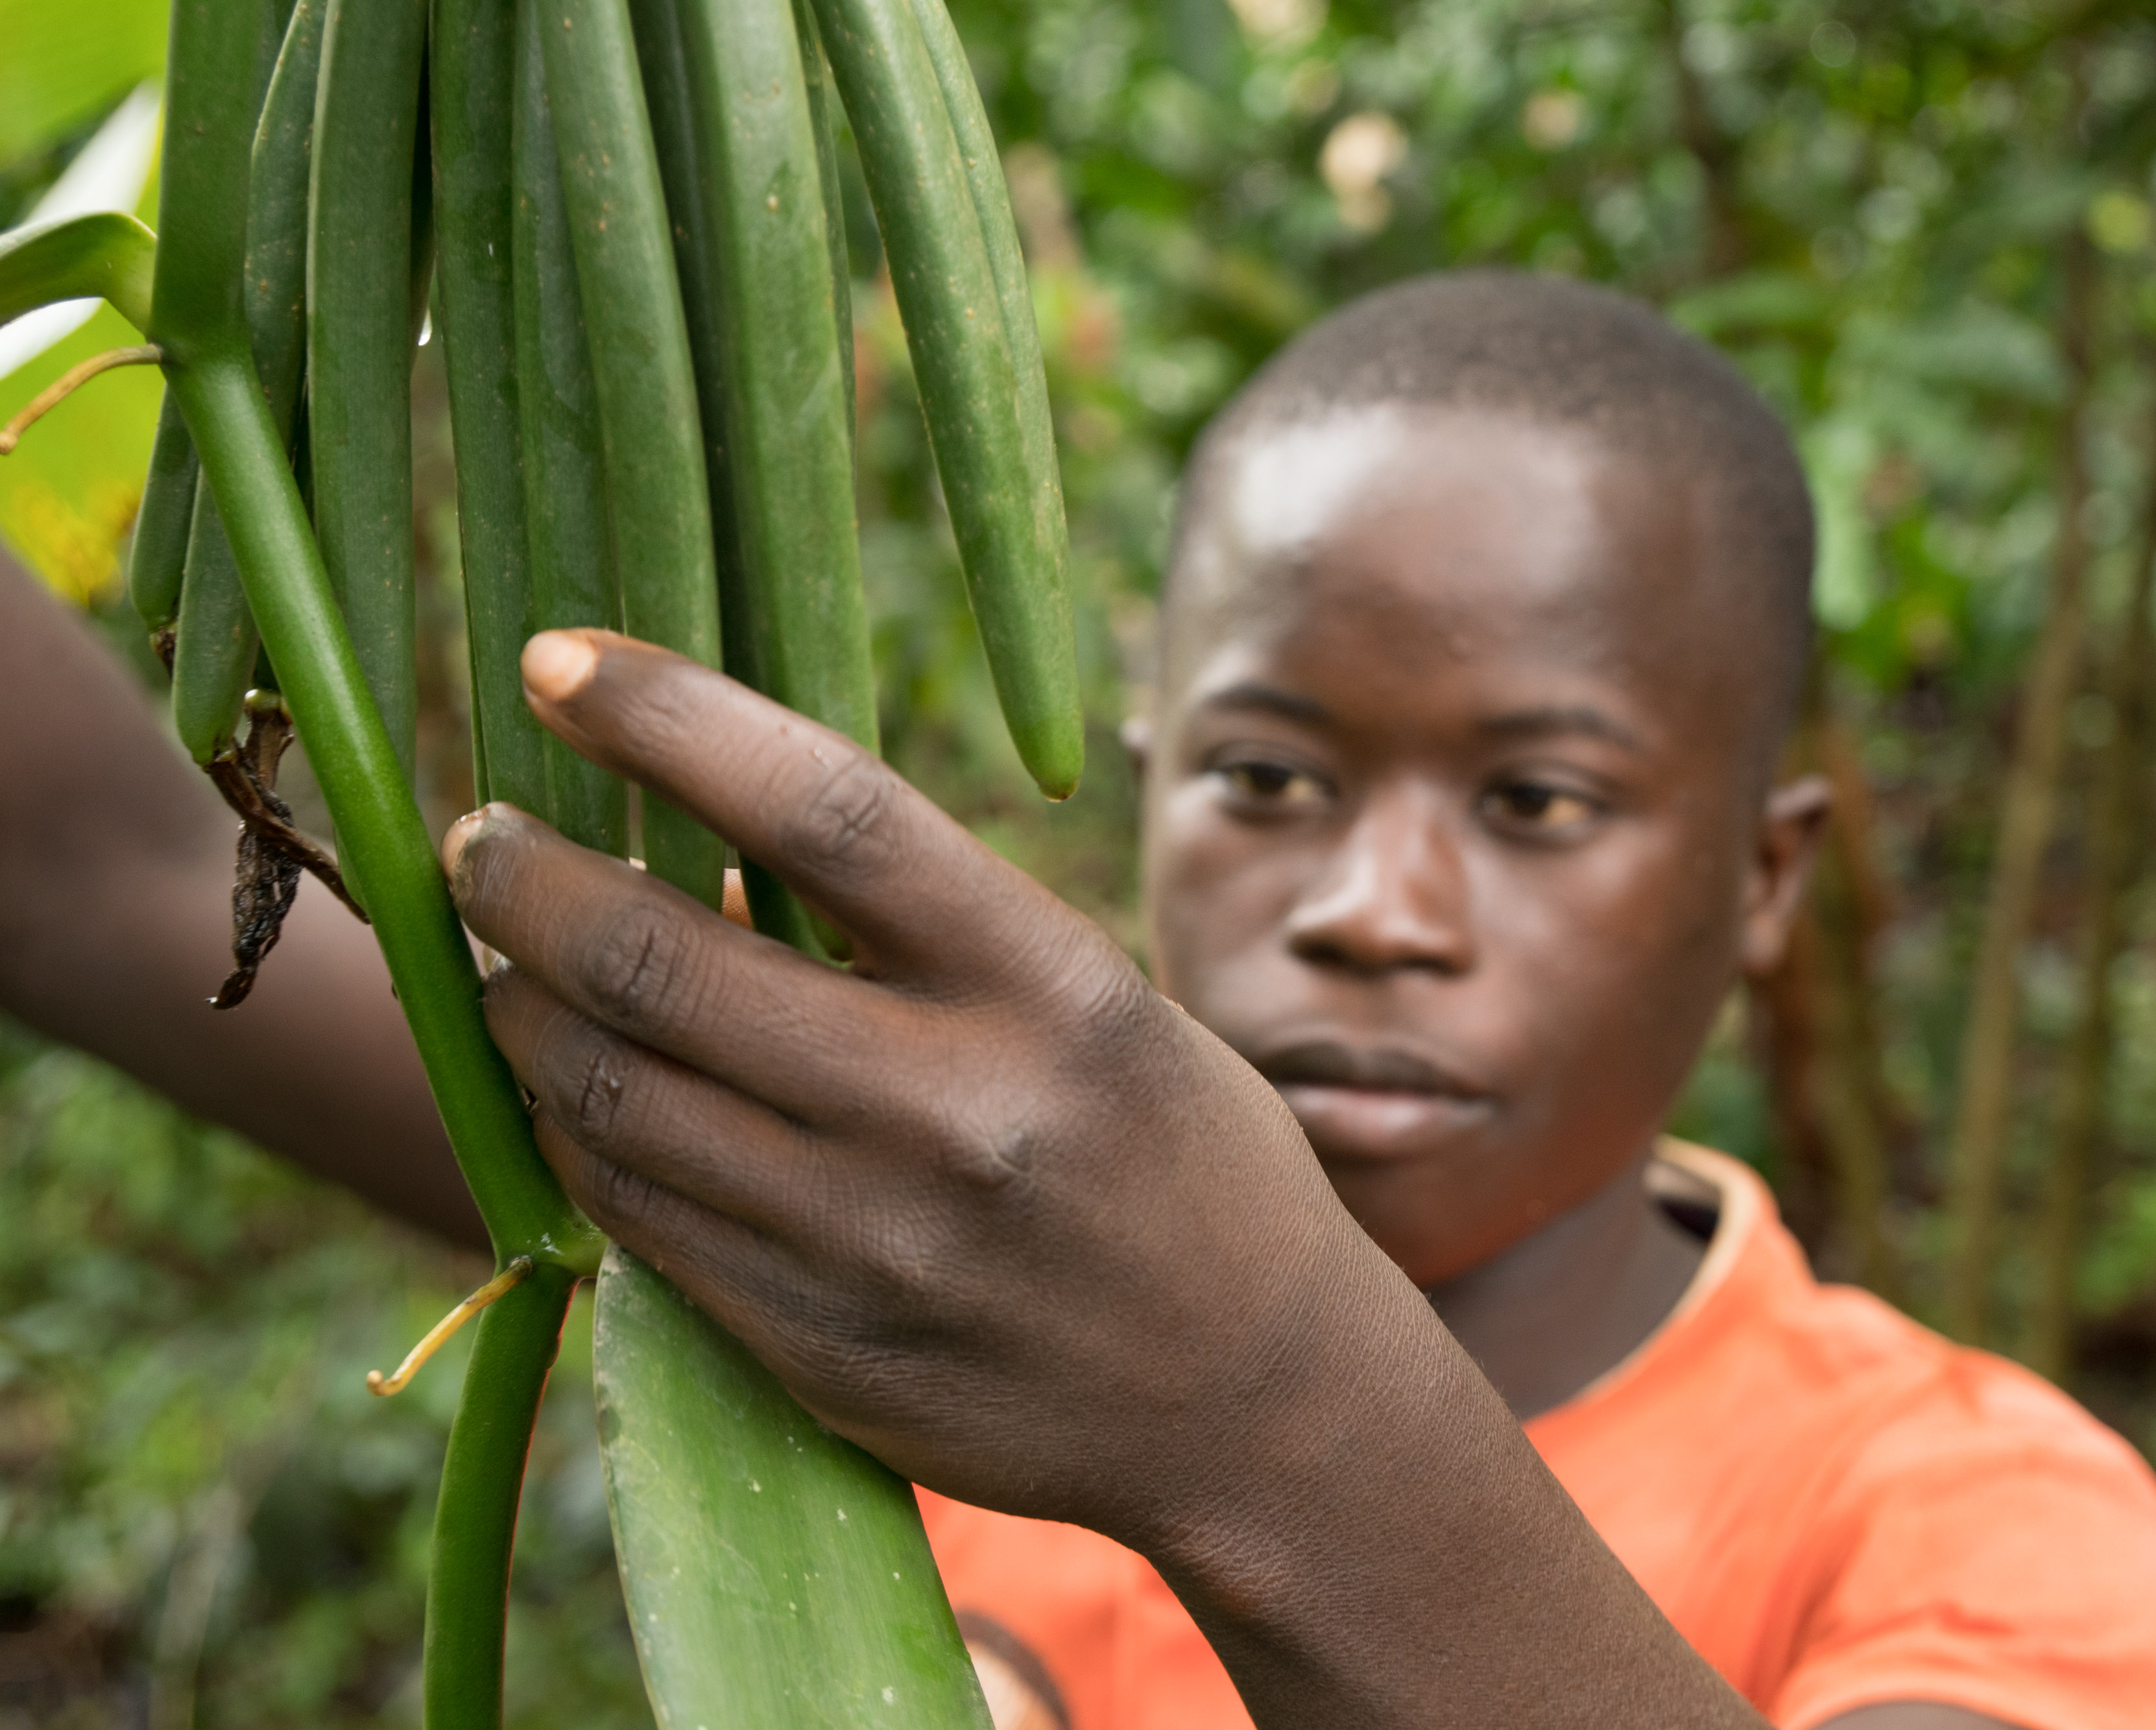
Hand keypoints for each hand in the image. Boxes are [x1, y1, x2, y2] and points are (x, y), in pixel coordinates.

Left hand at [447, 631, 1757, 1727]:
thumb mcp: (1097, 1001)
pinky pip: (632, 1217)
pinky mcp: (820, 1350)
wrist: (1253, 1398)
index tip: (554, 659)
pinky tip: (567, 1088)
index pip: (825, 813)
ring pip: (610, 1096)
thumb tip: (706, 831)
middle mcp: (957, 1112)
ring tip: (505, 962)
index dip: (667, 718)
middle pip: (661, 959)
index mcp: (1051, 989)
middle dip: (524, 879)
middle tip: (478, 838)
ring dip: (519, 1009)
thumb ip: (928, 929)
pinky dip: (571, 1132)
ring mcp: (875, 1245)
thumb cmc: (1176, 1155)